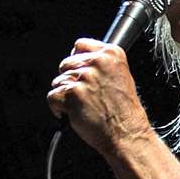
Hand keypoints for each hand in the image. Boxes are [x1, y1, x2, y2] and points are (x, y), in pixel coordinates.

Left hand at [47, 39, 154, 154]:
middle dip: (69, 80)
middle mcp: (97, 62)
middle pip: (66, 64)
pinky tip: (70, 113)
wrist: (126, 133)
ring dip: (64, 95)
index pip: (80, 45)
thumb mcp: (122, 77)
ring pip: (58, 81)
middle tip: (81, 95)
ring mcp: (84, 78)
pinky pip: (53, 96)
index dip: (75, 59)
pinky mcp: (73, 94)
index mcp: (111, 54)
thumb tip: (82, 63)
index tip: (77, 70)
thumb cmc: (124, 112)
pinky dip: (57, 107)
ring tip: (80, 106)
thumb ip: (103, 66)